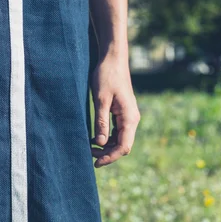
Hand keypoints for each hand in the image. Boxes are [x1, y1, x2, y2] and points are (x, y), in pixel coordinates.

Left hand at [90, 48, 140, 167]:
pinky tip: (94, 138)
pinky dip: (107, 137)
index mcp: (130, 118)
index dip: (110, 157)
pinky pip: (116, 131)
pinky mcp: (121, 113)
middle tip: (89, 155)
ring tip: (89, 148)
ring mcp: (127, 116)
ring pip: (119, 139)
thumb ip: (102, 122)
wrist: (112, 59)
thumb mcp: (101, 100)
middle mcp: (132, 119)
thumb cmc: (106, 76)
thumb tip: (101, 143)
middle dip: (107, 153)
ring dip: (106, 146)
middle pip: (122, 145)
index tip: (96, 162)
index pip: (124, 146)